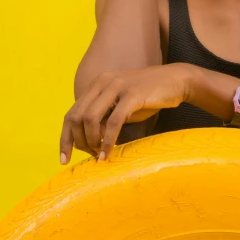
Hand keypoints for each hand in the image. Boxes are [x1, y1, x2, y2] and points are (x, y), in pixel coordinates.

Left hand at [59, 64, 190, 163]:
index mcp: (97, 84)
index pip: (71, 113)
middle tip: (90, 155)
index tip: (64, 159)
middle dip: (78, 142)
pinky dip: (108, 141)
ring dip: (92, 142)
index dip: (65, 138)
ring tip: (99, 154)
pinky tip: (108, 153)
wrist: (176, 81)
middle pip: (76, 117)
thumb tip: (89, 139)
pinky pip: (113, 122)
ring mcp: (117, 87)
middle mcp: (102, 82)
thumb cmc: (149, 96)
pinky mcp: (132, 95)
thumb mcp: (121, 105)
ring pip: (91, 119)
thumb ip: (104, 117)